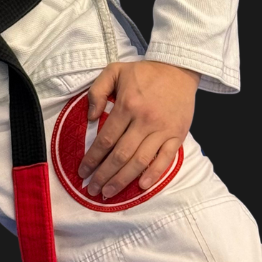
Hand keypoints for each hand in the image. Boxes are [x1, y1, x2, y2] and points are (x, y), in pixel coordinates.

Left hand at [76, 61, 199, 196]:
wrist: (178, 68)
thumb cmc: (144, 72)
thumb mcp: (114, 70)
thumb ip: (97, 90)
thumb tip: (91, 117)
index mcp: (127, 105)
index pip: (106, 139)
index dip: (92, 158)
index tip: (82, 172)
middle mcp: (144, 120)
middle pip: (120, 155)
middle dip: (103, 175)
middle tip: (91, 190)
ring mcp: (162, 130)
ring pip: (140, 161)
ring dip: (123, 180)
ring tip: (108, 193)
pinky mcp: (177, 135)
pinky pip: (165, 159)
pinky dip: (153, 174)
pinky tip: (141, 186)